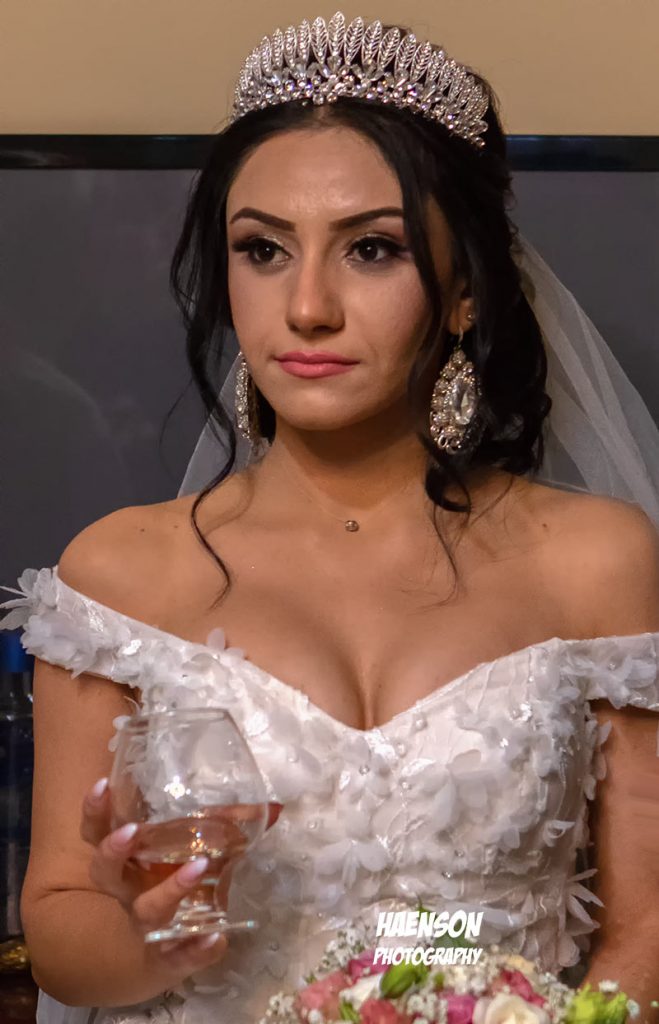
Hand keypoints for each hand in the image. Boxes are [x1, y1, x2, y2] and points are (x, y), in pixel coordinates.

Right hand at [80, 777, 282, 980]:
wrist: (160, 956)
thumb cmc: (172, 887)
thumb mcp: (192, 855)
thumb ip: (225, 827)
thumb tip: (273, 806)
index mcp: (127, 860)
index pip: (97, 833)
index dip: (95, 811)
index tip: (103, 784)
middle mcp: (128, 892)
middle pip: (104, 871)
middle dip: (114, 850)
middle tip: (132, 830)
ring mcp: (145, 926)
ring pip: (145, 911)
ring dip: (170, 890)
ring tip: (199, 866)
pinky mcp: (167, 958)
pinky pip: (177, 956)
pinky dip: (196, 949)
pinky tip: (216, 938)